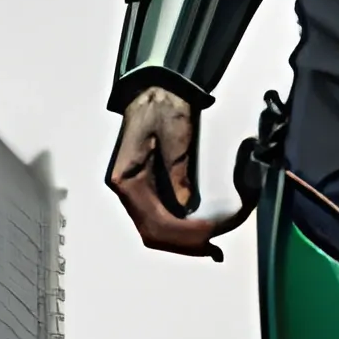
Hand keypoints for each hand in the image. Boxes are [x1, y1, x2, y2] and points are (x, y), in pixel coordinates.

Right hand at [106, 85, 253, 259]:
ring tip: (211, 246)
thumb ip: (177, 172)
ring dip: (181, 241)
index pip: (154, 221)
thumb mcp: (175, 137)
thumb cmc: (163, 108)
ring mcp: (132, 190)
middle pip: (152, 232)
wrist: (155, 90)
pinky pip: (157, 216)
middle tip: (214, 248)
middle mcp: (124, 189)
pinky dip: (177, 228)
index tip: (211, 234)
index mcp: (127, 178)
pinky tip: (198, 232)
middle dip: (184, 243)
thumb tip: (185, 206)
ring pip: (154, 229)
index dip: (184, 233)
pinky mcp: (143, 187)